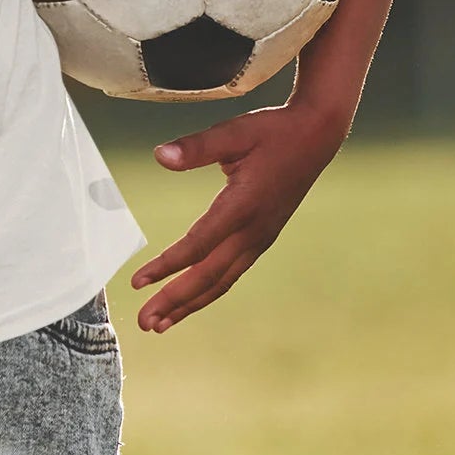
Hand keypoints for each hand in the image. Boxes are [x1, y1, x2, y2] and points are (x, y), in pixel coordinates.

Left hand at [128, 101, 348, 333]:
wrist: (316, 137)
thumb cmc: (272, 132)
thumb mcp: (234, 132)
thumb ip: (196, 147)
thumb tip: (160, 156)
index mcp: (243, 205)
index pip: (199, 245)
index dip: (167, 266)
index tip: (138, 281)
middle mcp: (254, 230)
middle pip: (209, 275)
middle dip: (175, 301)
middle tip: (145, 322)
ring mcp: (261, 237)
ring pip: (222, 280)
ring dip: (190, 304)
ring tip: (161, 323)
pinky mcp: (262, 237)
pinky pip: (232, 272)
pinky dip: (208, 290)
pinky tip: (191, 300)